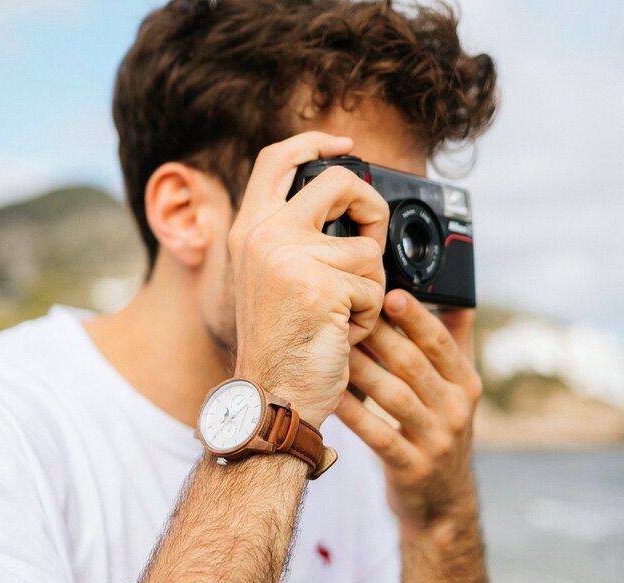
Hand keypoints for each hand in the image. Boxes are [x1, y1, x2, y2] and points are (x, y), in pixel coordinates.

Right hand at [229, 132, 389, 426]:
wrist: (272, 399)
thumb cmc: (281, 347)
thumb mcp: (272, 279)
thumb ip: (295, 238)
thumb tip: (349, 205)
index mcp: (249, 230)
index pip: (277, 159)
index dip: (315, 142)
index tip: (345, 145)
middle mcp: (265, 236)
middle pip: (338, 182)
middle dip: (371, 210)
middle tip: (370, 243)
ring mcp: (291, 258)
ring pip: (367, 249)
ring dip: (368, 288)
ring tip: (339, 317)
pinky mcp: (322, 285)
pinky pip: (374, 286)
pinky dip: (369, 316)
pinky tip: (341, 335)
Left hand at [335, 289, 482, 530]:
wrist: (442, 501)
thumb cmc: (440, 429)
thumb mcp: (458, 389)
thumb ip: (455, 342)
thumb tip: (453, 293)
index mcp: (466, 383)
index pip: (440, 342)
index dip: (415, 316)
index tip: (388, 292)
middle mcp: (456, 409)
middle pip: (413, 364)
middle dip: (378, 336)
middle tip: (345, 313)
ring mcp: (436, 440)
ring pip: (394, 396)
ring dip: (361, 369)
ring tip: (333, 347)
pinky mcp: (412, 467)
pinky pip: (379, 435)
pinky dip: (355, 413)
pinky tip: (332, 395)